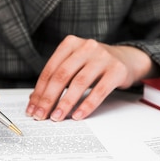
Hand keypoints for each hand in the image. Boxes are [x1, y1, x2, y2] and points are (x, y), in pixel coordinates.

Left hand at [27, 35, 156, 121]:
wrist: (127, 59)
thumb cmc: (95, 64)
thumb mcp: (75, 64)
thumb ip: (57, 77)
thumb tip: (35, 99)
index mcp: (71, 43)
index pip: (50, 70)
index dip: (39, 91)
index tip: (32, 109)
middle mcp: (86, 47)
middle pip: (62, 76)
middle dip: (48, 98)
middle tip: (41, 116)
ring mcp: (103, 57)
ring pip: (79, 83)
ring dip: (65, 103)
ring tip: (57, 117)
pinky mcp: (117, 70)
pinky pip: (99, 91)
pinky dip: (87, 105)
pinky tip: (78, 116)